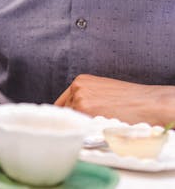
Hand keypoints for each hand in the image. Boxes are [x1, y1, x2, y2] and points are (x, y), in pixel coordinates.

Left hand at [55, 74, 174, 125]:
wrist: (149, 103)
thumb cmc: (131, 99)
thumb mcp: (103, 91)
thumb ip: (86, 97)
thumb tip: (75, 112)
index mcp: (80, 82)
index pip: (63, 103)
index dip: (66, 115)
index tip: (68, 123)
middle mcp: (76, 88)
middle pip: (66, 111)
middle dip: (75, 121)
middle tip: (89, 127)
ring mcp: (79, 99)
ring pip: (72, 120)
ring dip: (81, 126)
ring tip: (99, 127)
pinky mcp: (85, 110)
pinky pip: (79, 125)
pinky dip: (86, 131)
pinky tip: (98, 131)